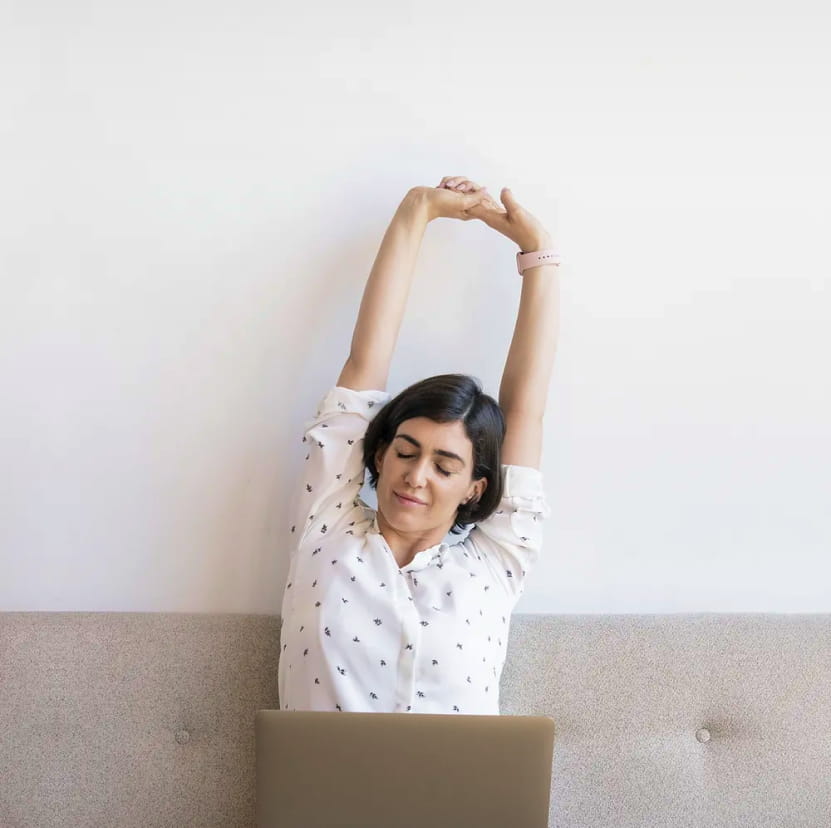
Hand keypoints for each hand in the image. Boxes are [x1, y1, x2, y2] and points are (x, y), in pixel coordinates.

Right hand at [409, 180, 491, 223]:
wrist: (421, 201)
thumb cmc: (439, 205)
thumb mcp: (461, 202)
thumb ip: (476, 198)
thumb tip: (486, 190)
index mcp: (468, 210)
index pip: (480, 197)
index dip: (474, 190)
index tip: (464, 190)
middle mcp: (462, 204)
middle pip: (470, 187)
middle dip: (461, 183)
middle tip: (452, 189)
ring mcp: (455, 197)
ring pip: (461, 181)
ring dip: (452, 181)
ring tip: (444, 188)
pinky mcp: (447, 191)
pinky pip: (452, 180)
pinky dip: (446, 181)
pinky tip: (440, 187)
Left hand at [438, 176, 552, 251]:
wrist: (534, 243)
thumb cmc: (528, 231)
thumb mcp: (519, 214)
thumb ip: (510, 201)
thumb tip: (503, 189)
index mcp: (491, 217)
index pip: (472, 206)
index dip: (463, 196)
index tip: (454, 188)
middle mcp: (491, 218)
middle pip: (472, 205)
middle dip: (462, 195)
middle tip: (452, 185)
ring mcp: (496, 218)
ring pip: (478, 206)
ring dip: (470, 196)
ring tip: (460, 187)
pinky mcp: (502, 218)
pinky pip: (487, 207)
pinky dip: (482, 200)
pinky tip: (479, 195)